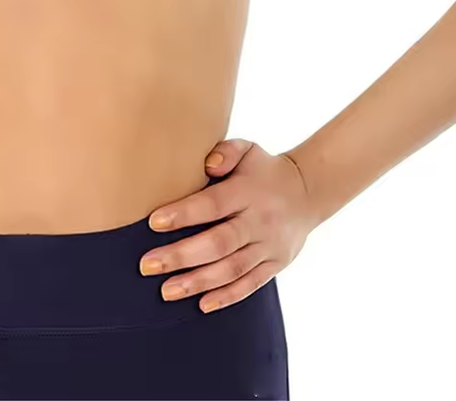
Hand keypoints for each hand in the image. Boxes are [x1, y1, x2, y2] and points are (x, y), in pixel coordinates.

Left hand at [138, 139, 318, 312]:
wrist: (308, 192)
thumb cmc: (262, 169)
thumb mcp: (248, 149)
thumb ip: (226, 151)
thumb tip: (207, 164)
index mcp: (248, 191)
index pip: (213, 205)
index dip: (184, 214)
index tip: (153, 222)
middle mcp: (259, 221)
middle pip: (218, 243)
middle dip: (181, 256)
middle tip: (148, 265)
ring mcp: (269, 246)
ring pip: (232, 269)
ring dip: (197, 282)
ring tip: (166, 290)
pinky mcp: (275, 265)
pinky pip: (251, 285)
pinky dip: (226, 297)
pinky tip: (201, 304)